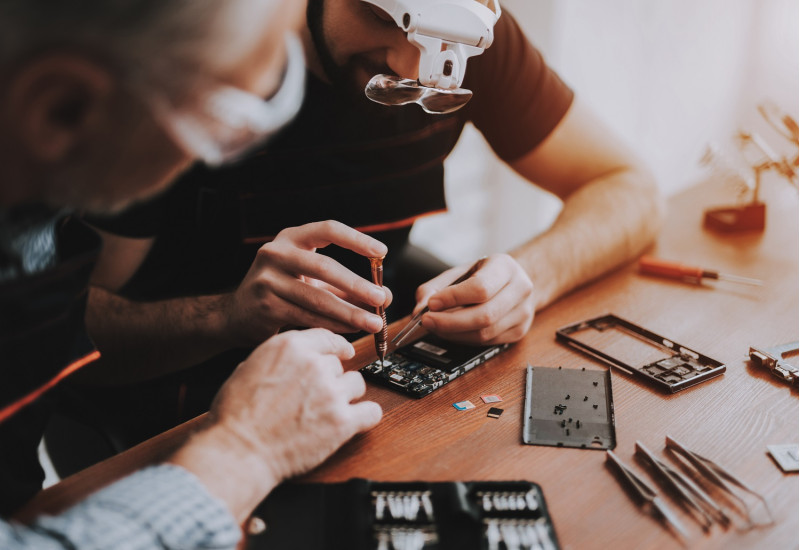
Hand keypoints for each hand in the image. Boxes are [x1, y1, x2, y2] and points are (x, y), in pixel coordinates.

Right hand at [170, 329, 381, 519]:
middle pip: (338, 364)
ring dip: (346, 396)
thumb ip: (279, 359)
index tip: (342, 354)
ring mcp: (331, 393)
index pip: (327, 338)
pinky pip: (371, 412)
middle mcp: (314, 365)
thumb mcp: (250, 367)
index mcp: (291, 347)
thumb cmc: (235, 415)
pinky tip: (356, 420)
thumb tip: (294, 361)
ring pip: (356, 384)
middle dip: (330, 379)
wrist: (238, 450)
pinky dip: (365, 417)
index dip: (335, 348)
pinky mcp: (342, 422)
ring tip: (329, 411)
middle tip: (315, 397)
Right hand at [222, 220, 391, 346]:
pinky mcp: (266, 305)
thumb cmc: (283, 292)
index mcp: (291, 238)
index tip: (381, 252)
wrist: (238, 314)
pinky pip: (307, 316)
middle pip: (325, 266)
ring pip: (317, 297)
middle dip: (357, 285)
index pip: (327, 229)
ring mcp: (267, 279)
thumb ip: (346, 286)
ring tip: (373, 322)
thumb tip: (385, 295)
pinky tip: (350, 330)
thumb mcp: (312, 281)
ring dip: (349, 312)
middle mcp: (276, 253)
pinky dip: (332, 325)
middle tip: (380, 298)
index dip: (356, 239)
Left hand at [415, 253, 533, 344]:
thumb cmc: (483, 275)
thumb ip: (435, 288)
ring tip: (437, 326)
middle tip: (427, 321)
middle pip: (484, 315)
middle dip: (450, 322)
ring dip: (454, 333)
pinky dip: (464, 339)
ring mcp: (523, 313)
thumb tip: (419, 311)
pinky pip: (487, 342)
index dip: (453, 298)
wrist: (513, 281)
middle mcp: (520, 289)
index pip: (480, 288)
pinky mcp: (520, 331)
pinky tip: (453, 331)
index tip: (432, 304)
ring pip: (485, 333)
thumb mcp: (460, 272)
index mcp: (505, 267)